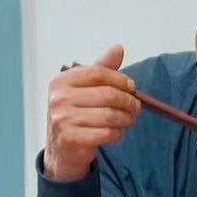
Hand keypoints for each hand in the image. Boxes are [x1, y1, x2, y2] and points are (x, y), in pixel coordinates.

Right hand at [43, 45, 136, 181]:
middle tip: (136, 107)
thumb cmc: (75, 114)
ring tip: (128, 120)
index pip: (98, 73)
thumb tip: (118, 48)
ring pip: (109, 116)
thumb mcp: (85, 88)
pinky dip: (117, 134)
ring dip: (126, 119)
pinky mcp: (71, 139)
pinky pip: (106, 133)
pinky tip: (115, 133)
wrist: (61, 148)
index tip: (132, 87)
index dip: (120, 79)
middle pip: (107, 95)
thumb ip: (101, 69)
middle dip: (128, 101)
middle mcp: (59, 98)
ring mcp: (63, 119)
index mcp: (62, 81)